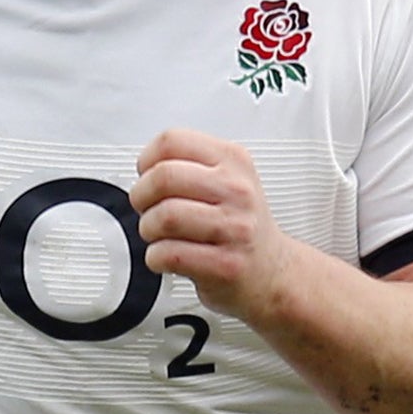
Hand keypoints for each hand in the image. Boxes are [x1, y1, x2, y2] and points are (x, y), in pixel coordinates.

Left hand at [130, 128, 294, 317]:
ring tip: (159, 234)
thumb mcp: (227, 179)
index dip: (146, 160)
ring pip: (164, 217)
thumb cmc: (240, 226)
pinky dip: (156, 257)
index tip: (146, 175)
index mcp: (234, 161)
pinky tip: (167, 256)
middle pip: (163, 177)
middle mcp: (237, 191)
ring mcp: (235, 228)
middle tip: (145, 207)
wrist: (271, 271)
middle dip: (141, 196)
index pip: (172, 141)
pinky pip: (169, 254)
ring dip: (148, 229)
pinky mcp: (226, 265)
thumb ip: (189, 165)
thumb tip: (144, 168)